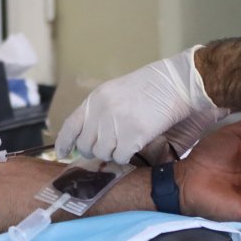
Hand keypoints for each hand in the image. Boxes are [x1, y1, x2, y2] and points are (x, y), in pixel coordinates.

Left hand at [56, 47, 223, 163]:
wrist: (176, 83)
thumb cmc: (151, 87)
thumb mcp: (117, 93)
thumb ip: (100, 111)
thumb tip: (90, 137)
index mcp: (95, 99)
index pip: (70, 126)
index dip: (65, 143)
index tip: (64, 153)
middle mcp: (102, 111)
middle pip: (87, 145)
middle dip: (95, 151)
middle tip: (108, 149)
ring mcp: (116, 123)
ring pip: (103, 153)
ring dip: (113, 154)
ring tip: (126, 143)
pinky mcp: (133, 135)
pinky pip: (120, 157)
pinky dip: (126, 157)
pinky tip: (135, 146)